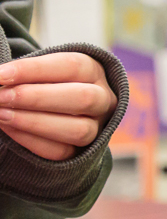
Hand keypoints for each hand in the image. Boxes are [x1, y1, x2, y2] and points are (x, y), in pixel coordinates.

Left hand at [0, 52, 116, 159]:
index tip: (0, 74)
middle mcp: (103, 99)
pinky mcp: (83, 151)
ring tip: (1, 115)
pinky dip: (31, 140)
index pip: (71, 66)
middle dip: (36, 98)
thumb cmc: (43, 84)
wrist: (55, 111)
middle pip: (83, 98)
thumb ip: (24, 75)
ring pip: (78, 129)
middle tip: (0, 97)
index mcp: (94, 71)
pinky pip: (62, 152)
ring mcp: (98, 127)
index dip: (34, 70)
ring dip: (33, 122)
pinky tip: (8, 129)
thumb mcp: (40, 73)